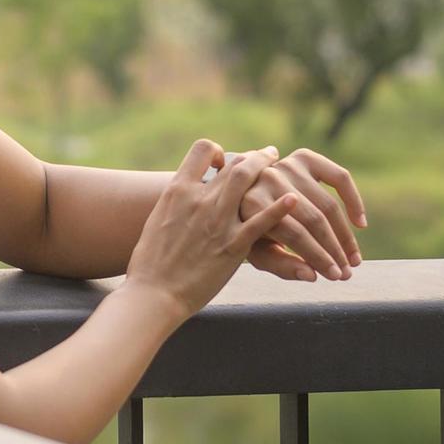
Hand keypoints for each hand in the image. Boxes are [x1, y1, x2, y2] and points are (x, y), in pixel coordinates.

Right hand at [125, 139, 303, 321]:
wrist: (152, 294)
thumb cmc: (150, 263)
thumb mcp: (158, 221)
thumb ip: (176, 205)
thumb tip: (184, 198)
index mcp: (177, 191)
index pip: (202, 150)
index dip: (218, 151)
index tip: (225, 163)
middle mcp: (198, 199)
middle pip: (233, 163)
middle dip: (254, 157)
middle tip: (267, 155)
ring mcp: (217, 220)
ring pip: (247, 179)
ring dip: (266, 168)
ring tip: (279, 166)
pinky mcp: (233, 245)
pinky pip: (262, 220)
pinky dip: (280, 207)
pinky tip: (294, 200)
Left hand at [232, 146, 368, 281]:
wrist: (242, 193)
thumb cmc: (250, 229)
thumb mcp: (255, 251)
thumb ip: (280, 265)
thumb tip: (312, 275)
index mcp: (252, 204)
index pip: (294, 233)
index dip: (317, 256)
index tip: (334, 275)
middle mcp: (269, 179)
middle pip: (313, 219)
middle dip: (334, 249)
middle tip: (347, 273)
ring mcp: (288, 165)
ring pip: (328, 204)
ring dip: (345, 236)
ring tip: (353, 259)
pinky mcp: (304, 158)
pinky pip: (340, 177)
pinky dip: (353, 200)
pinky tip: (360, 224)